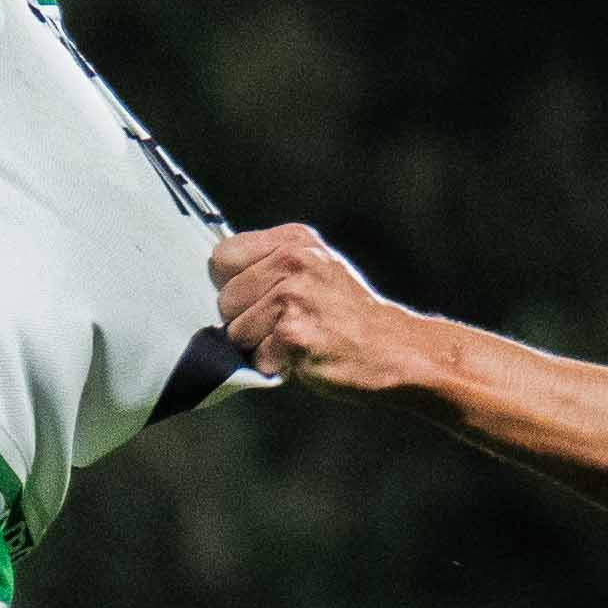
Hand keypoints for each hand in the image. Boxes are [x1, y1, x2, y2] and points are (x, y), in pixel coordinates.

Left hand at [210, 222, 438, 393]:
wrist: (394, 350)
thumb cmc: (346, 317)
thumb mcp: (314, 270)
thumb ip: (269, 266)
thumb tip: (214, 281)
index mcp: (294, 240)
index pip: (222, 256)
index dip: (232, 285)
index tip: (258, 298)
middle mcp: (293, 261)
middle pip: (224, 299)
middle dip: (245, 320)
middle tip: (286, 325)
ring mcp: (293, 296)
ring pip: (235, 332)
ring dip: (259, 346)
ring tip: (296, 340)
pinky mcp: (293, 334)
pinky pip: (255, 358)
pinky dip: (274, 366)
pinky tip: (303, 357)